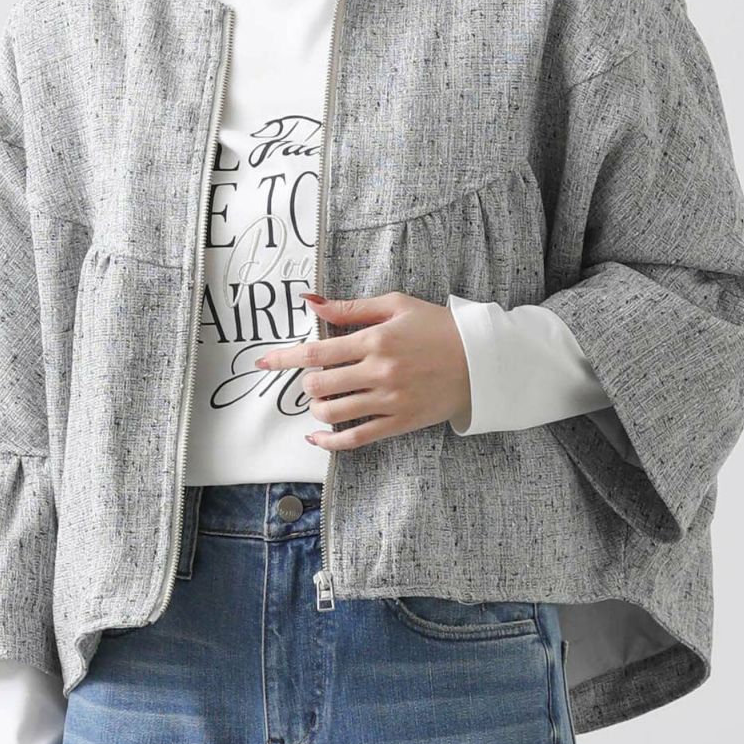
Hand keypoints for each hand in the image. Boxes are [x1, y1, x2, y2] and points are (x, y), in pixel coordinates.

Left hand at [255, 291, 471, 449]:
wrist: (481, 361)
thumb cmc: (438, 327)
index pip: (315, 351)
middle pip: (318, 384)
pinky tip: (318, 437)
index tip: (262, 361)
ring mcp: (388, 401)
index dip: (283, 358)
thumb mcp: (396, 305)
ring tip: (323, 398)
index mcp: (375, 340)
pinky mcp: (399, 424)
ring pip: (331, 413)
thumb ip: (351, 307)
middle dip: (306, 382)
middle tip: (314, 377)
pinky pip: (355, 439)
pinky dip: (330, 442)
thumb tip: (311, 302)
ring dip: (317, 407)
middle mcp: (378, 372)